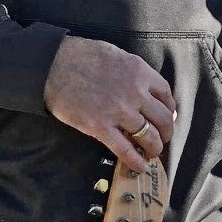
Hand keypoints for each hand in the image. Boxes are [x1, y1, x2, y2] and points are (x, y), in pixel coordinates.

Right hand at [43, 36, 174, 171]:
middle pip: (163, 118)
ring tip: (152, 153)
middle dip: (166, 132)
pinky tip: (141, 167)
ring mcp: (119, 111)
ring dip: (154, 148)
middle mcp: (135, 92)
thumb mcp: (115, 54)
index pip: (166, 94)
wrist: (52, 65)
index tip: (168, 116)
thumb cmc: (80, 55)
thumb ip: (133, 71)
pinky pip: (125, 149)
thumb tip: (144, 87)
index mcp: (139, 71)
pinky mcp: (100, 127)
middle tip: (163, 138)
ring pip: (149, 137)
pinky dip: (136, 161)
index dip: (170, 109)